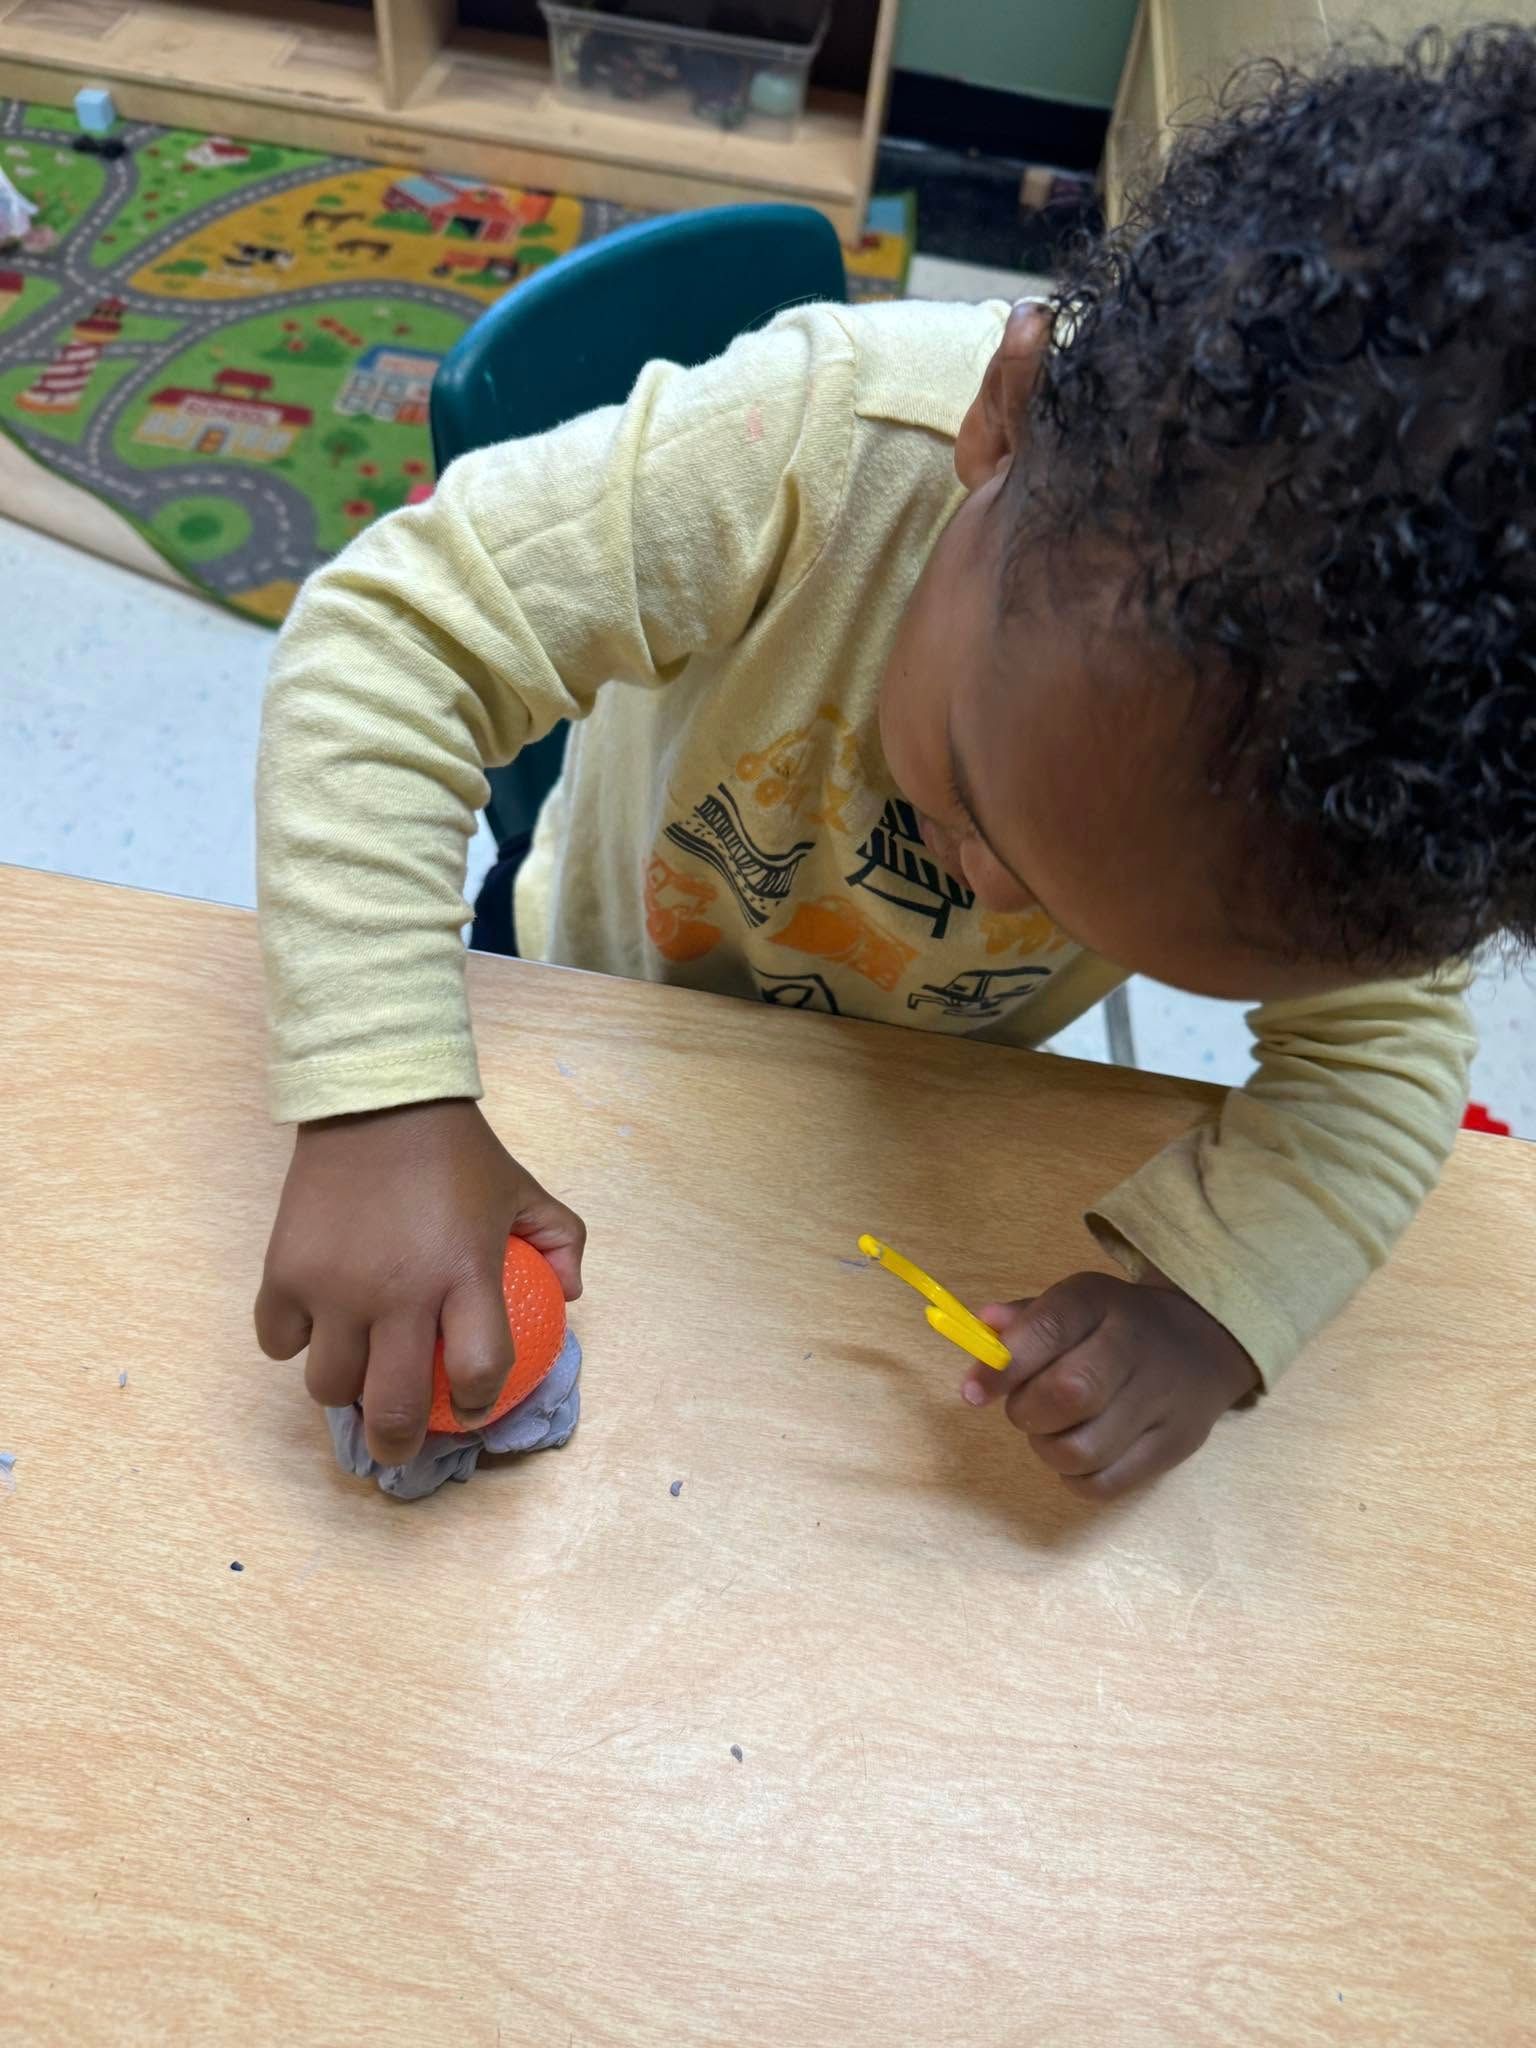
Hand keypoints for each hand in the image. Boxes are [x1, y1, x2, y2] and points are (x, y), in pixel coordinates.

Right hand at [255, 1099, 585, 1465]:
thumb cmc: (457, 1151)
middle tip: (399, 1448)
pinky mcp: (285, 1272)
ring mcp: (335, 1287)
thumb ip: (561, 1241)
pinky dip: (294, 1343)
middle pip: (393, 1407)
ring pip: (329, 1386)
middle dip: (398, 1446)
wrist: (377, 1096)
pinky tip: (314, 1327)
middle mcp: (398, 1293)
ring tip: (356, 1378)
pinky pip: (279, 1341)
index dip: (479, 1404)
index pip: (480, 1372)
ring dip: (345, 1391)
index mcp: (464, 1274)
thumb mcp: (524, 1189)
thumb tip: (570, 1296)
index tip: (472, 1408)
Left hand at [961, 1269, 1258, 1500]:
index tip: (972, 1393)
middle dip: (1027, 1411)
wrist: (1205, 1341)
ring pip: (1083, 1450)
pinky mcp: (1174, 1446)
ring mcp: (1161, 1401)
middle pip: (1070, 1393)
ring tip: (1054, 1430)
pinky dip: (1076, 1478)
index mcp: (1100, 1302)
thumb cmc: (1116, 1325)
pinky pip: (1106, 1484)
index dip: (1003, 1366)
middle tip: (1025, 1408)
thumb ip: (1026, 1320)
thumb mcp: (1075, 1303)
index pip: (1049, 1329)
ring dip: (1049, 1449)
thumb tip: (982, 1330)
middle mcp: (1136, 1346)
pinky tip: (1078, 1454)